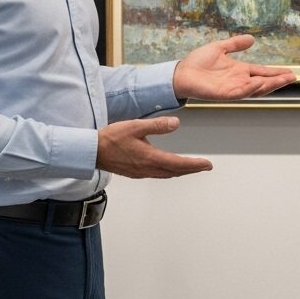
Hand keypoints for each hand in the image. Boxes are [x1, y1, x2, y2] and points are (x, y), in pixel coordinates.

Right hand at [96, 118, 211, 178]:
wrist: (91, 151)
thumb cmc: (110, 138)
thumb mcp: (135, 126)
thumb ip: (156, 125)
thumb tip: (176, 123)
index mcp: (150, 158)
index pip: (179, 164)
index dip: (195, 165)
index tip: (208, 165)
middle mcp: (147, 169)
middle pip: (175, 171)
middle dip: (192, 169)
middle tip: (205, 167)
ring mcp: (140, 172)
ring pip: (166, 174)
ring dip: (180, 171)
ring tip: (191, 167)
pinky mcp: (134, 172)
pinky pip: (157, 174)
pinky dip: (168, 171)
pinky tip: (168, 167)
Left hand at [173, 35, 295, 100]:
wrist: (181, 72)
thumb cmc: (197, 62)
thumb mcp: (220, 48)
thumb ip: (235, 44)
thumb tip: (251, 38)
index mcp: (239, 71)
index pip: (262, 72)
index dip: (276, 73)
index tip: (290, 72)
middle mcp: (239, 81)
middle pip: (264, 82)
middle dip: (278, 80)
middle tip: (293, 77)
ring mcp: (233, 88)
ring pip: (256, 89)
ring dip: (270, 85)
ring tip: (283, 80)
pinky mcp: (224, 93)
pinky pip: (241, 92)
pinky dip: (251, 87)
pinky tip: (261, 82)